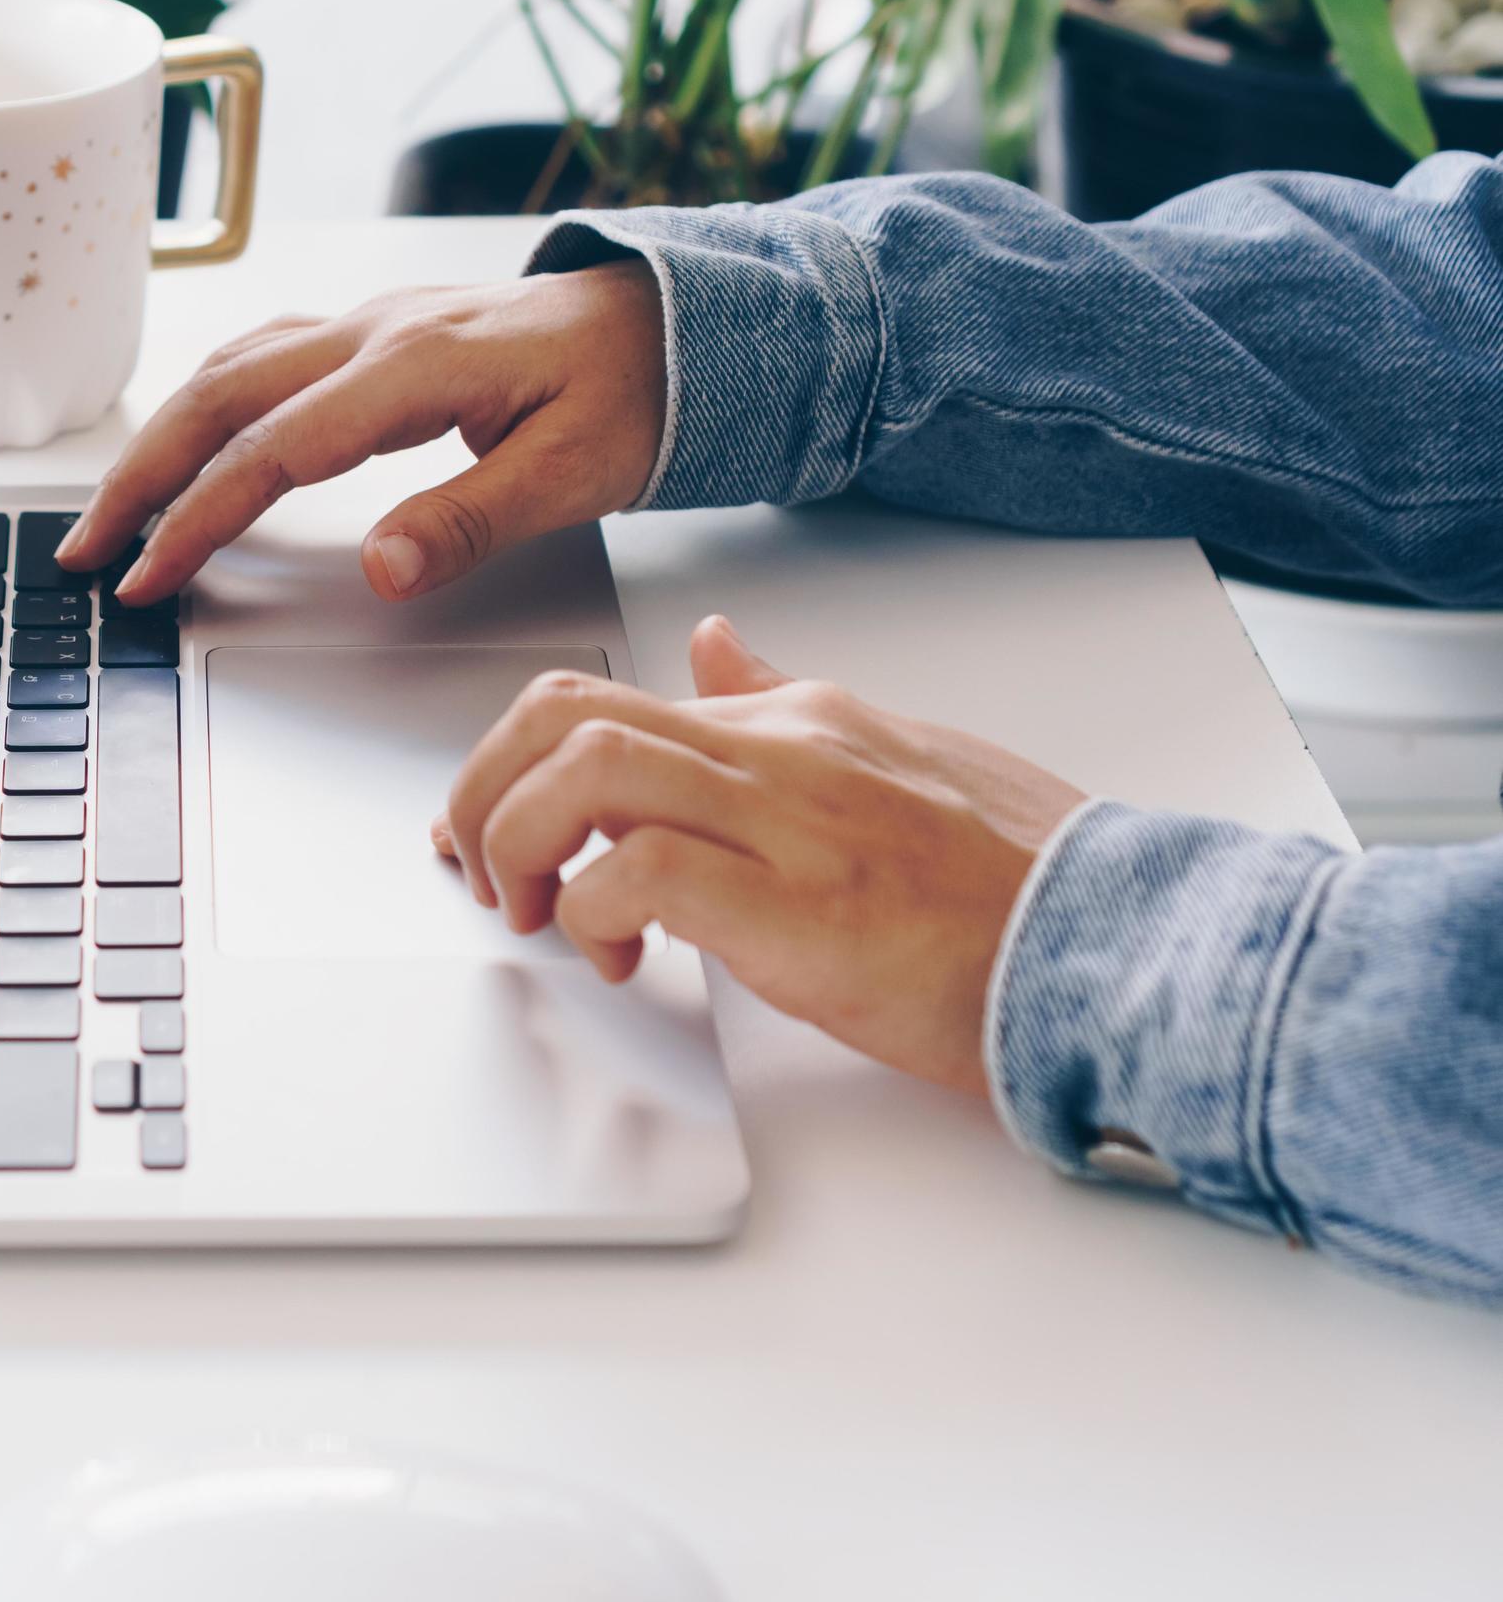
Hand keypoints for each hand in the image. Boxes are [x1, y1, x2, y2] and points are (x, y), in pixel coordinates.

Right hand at [54, 262, 667, 603]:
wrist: (677, 320)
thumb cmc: (634, 391)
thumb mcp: (574, 473)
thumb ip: (470, 518)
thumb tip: (379, 566)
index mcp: (413, 366)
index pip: (272, 451)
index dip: (198, 517)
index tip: (150, 575)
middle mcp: (373, 331)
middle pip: (217, 398)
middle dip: (139, 476)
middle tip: (85, 550)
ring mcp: (366, 322)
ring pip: (227, 369)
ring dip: (159, 437)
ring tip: (113, 509)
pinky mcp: (373, 330)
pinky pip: (260, 356)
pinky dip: (203, 401)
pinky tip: (184, 436)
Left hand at [434, 617, 1086, 1098]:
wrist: (1120, 948)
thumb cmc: (1013, 883)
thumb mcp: (891, 758)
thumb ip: (783, 702)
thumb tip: (712, 645)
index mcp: (796, 720)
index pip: (605, 699)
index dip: (511, 767)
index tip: (492, 833)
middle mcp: (780, 750)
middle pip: (561, 716)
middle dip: (482, 792)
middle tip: (482, 873)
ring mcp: (789, 822)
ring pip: (582, 771)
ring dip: (517, 844)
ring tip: (533, 913)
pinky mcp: (797, 907)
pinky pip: (636, 871)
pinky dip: (590, 913)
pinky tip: (616, 955)